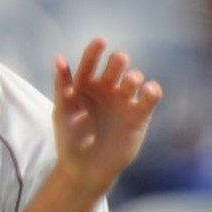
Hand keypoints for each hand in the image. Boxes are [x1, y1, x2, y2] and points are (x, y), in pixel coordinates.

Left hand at [51, 39, 162, 194]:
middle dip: (118, 61)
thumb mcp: (62, 112)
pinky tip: (149, 90)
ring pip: (134, 79)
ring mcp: (123, 101)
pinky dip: (152, 91)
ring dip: (133, 77)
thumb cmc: (70, 140)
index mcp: (85, 84)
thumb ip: (62, 85)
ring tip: (131, 82)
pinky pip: (149, 98)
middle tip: (119, 61)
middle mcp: (106, 89)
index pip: (91, 62)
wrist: (87, 169)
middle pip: (116, 67)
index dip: (95, 50)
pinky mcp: (139, 115)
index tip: (101, 42)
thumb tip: (59, 58)